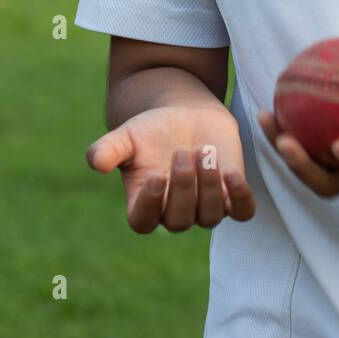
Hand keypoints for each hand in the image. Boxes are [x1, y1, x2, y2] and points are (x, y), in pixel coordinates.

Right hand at [85, 104, 255, 232]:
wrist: (186, 115)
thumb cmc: (152, 130)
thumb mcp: (127, 136)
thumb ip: (108, 149)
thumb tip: (96, 162)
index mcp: (143, 204)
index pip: (143, 222)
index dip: (149, 204)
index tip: (155, 175)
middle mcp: (174, 213)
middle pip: (179, 221)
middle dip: (183, 188)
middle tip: (183, 153)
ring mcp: (205, 207)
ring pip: (211, 217)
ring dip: (210, 187)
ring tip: (205, 151)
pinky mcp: (232, 196)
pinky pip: (242, 212)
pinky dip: (240, 198)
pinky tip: (232, 172)